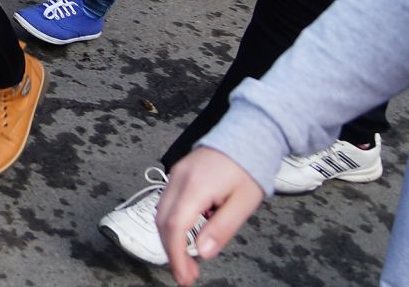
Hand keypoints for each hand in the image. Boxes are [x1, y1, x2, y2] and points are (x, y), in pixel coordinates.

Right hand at [155, 147, 264, 284]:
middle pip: (162, 221)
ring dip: (170, 239)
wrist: (246, 135)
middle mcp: (178, 179)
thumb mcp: (244, 203)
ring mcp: (174, 175)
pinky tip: (187, 236)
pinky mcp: (176, 174)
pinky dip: (171, 224)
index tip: (184, 276)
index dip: (176, 255)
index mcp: (195, 186)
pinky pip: (166, 203)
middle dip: (171, 252)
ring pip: (160, 213)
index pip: (174, 226)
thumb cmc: (248, 169)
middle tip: (187, 275)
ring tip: (188, 260)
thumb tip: (203, 251)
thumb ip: (222, 228)